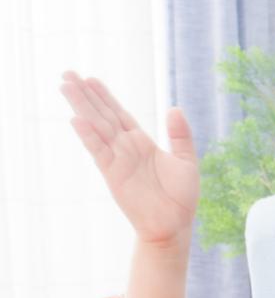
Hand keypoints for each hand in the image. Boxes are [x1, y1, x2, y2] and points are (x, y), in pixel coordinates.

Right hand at [59, 71, 198, 247]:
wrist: (174, 224)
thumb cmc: (182, 196)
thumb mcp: (186, 160)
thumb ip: (180, 135)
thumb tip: (175, 108)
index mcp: (142, 142)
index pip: (119, 113)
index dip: (104, 96)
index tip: (90, 78)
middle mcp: (126, 147)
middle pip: (102, 115)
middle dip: (85, 95)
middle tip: (67, 73)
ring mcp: (118, 159)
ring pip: (96, 127)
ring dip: (81, 107)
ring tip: (66, 86)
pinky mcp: (113, 174)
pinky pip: (99, 151)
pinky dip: (89, 136)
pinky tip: (77, 119)